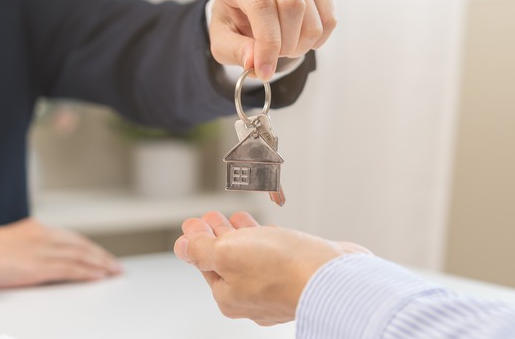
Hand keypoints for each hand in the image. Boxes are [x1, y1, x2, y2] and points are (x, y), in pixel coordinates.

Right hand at [0, 218, 121, 289]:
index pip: (70, 237)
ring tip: (114, 272)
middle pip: (80, 245)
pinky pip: (70, 269)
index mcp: (34, 229)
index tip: (100, 254)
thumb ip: (26, 249)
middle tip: (116, 265)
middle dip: (100, 255)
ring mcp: (42, 250)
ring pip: (80, 256)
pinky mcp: (39, 265)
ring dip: (100, 264)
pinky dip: (87, 273)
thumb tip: (38, 261)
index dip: (88, 247)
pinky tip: (98, 277)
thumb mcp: (7, 245)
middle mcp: (42, 235)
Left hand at [173, 211, 370, 325]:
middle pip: (226, 262)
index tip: (191, 223)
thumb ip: (201, 249)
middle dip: (216, 237)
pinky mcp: (299, 274)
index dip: (197, 240)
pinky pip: (275, 256)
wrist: (333, 276)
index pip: (204, 264)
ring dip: (240, 236)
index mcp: (229, 296)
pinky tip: (266, 230)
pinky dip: (264, 241)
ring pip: (251, 258)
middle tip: (208, 218)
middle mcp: (252, 297)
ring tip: (234, 217)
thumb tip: (181, 246)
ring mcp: (277, 288)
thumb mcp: (227, 252)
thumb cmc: (283, 268)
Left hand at [210, 0, 336, 80]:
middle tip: (275, 57)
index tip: (265, 70)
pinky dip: (319, 39)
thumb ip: (235, 51)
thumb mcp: (223, 44)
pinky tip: (302, 40)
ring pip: (311, 16)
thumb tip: (254, 61)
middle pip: (292, 5)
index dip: (267, 42)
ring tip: (285, 48)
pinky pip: (329, 18)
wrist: (248, 18)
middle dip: (286, 44)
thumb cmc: (234, 28)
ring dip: (301, 44)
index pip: (261, 3)